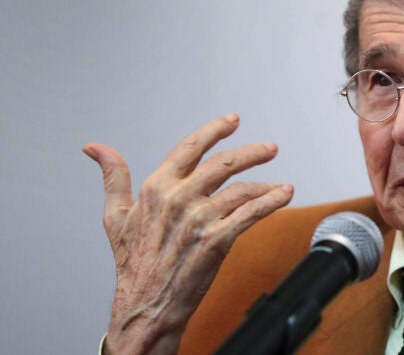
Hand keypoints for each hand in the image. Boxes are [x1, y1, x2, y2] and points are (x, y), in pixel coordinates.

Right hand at [83, 114, 293, 353]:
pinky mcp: (216, 240)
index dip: (214, 130)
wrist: (145, 306)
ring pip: (241, 189)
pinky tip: (284, 195)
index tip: (232, 120)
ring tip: (278, 184)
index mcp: (157, 188)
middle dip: (252, 153)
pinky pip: (251, 213)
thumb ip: (113, 177)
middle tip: (270, 148)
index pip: (190, 147)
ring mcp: (199, 218)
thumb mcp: (116, 216)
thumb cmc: (133, 263)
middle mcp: (179, 198)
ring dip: (265, 184)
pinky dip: (271, 201)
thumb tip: (95, 148)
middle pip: (224, 163)